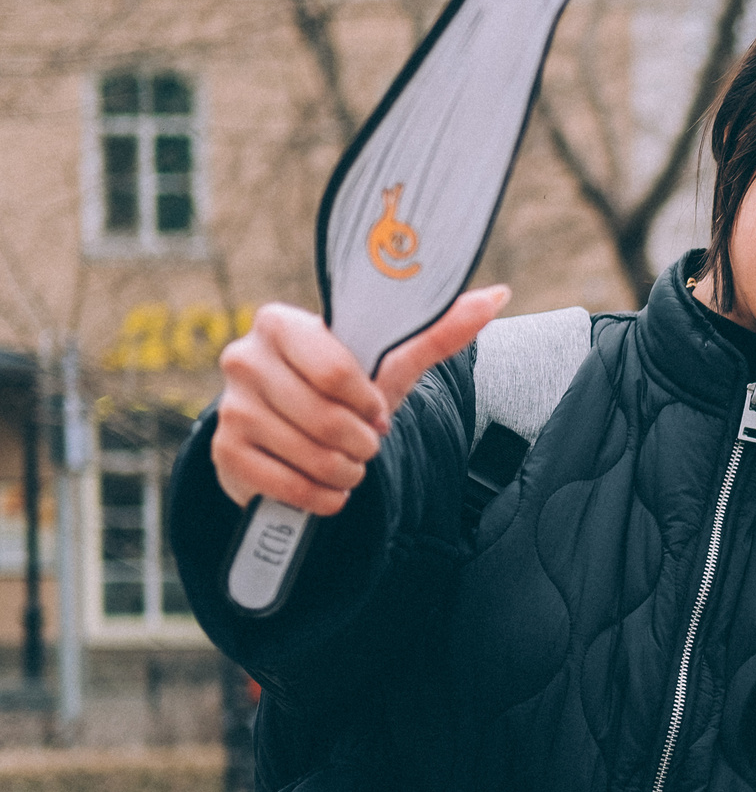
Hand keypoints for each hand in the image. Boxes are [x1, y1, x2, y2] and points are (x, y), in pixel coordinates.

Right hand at [211, 286, 510, 512]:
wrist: (292, 434)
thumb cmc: (344, 389)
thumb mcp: (388, 362)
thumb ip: (438, 331)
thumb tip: (496, 295)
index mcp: (280, 323)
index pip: (336, 372)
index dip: (368, 402)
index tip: (377, 410)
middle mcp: (244, 359)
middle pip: (327, 420)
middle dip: (362, 442)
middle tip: (365, 440)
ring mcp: (229, 407)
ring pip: (312, 457)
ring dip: (347, 470)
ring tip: (347, 460)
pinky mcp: (224, 453)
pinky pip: (290, 488)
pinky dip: (323, 496)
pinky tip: (326, 484)